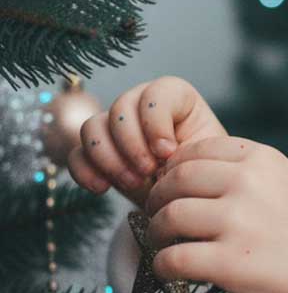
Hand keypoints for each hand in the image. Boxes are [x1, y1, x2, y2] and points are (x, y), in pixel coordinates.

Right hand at [67, 76, 227, 209]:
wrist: (188, 199)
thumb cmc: (203, 173)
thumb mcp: (206, 158)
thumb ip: (189, 149)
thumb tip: (163, 154)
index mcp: (176, 98)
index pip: (156, 93)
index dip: (156, 122)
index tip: (168, 152)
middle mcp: (141, 105)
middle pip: (120, 108)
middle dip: (132, 144)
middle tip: (148, 172)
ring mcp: (115, 127)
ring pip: (92, 127)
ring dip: (109, 158)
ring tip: (133, 183)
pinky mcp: (97, 153)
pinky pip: (76, 154)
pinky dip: (85, 171)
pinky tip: (102, 188)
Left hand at [142, 135, 287, 292]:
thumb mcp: (287, 185)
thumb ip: (246, 175)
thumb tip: (185, 176)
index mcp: (263, 159)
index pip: (198, 150)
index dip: (175, 169)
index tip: (172, 186)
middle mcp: (248, 183)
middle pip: (176, 180)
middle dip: (158, 199)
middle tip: (157, 216)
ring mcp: (238, 222)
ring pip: (169, 217)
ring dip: (157, 233)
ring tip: (164, 244)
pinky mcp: (229, 262)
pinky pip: (172, 259)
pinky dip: (163, 266)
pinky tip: (170, 271)